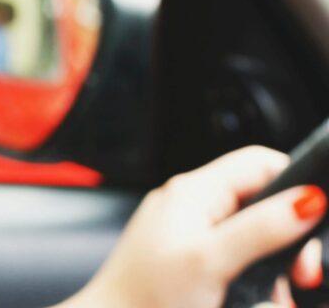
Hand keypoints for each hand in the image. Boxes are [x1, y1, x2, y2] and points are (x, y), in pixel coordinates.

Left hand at [60, 146, 325, 307]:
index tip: (316, 219)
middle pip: (264, 206)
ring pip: (256, 242)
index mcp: (193, 191)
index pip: (259, 163)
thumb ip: (260, 229)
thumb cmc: (145, 295)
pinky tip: (257, 302)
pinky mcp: (191, 263)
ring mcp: (190, 235)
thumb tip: (308, 199)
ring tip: (275, 298)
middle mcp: (192, 207)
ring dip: (274, 271)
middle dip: (290, 242)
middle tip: (301, 275)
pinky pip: (237, 263)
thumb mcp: (211, 260)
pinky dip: (253, 283)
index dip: (296, 184)